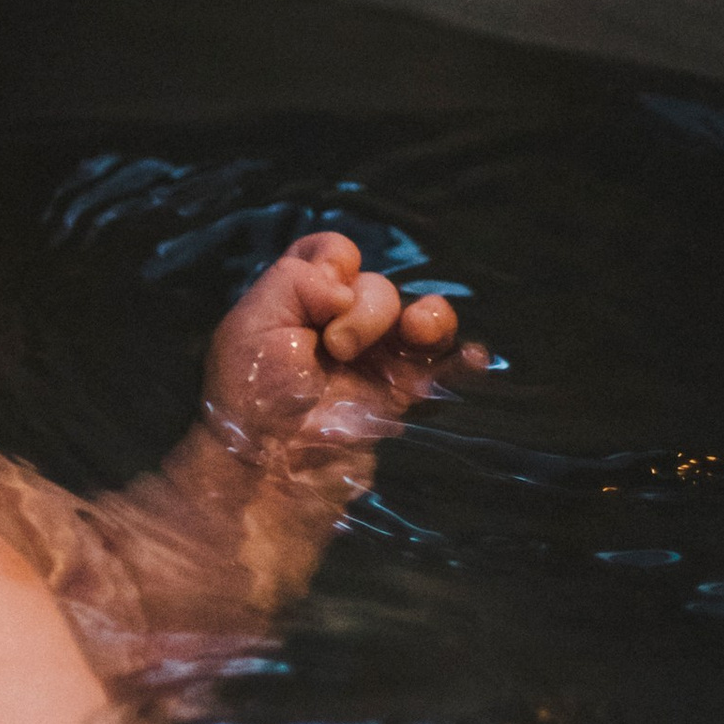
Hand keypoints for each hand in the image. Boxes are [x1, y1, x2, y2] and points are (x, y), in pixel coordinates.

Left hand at [205, 234, 481, 449]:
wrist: (271, 470)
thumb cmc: (252, 397)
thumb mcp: (252, 325)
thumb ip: (297, 281)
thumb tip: (348, 285)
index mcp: (296, 303)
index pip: (330, 253)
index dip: (336, 257)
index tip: (329, 289)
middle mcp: (336, 326)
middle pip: (378, 286)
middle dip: (366, 310)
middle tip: (338, 349)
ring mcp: (372, 362)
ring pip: (418, 318)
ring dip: (427, 317)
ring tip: (416, 336)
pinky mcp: (399, 398)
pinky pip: (443, 369)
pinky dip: (463, 359)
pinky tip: (471, 358)